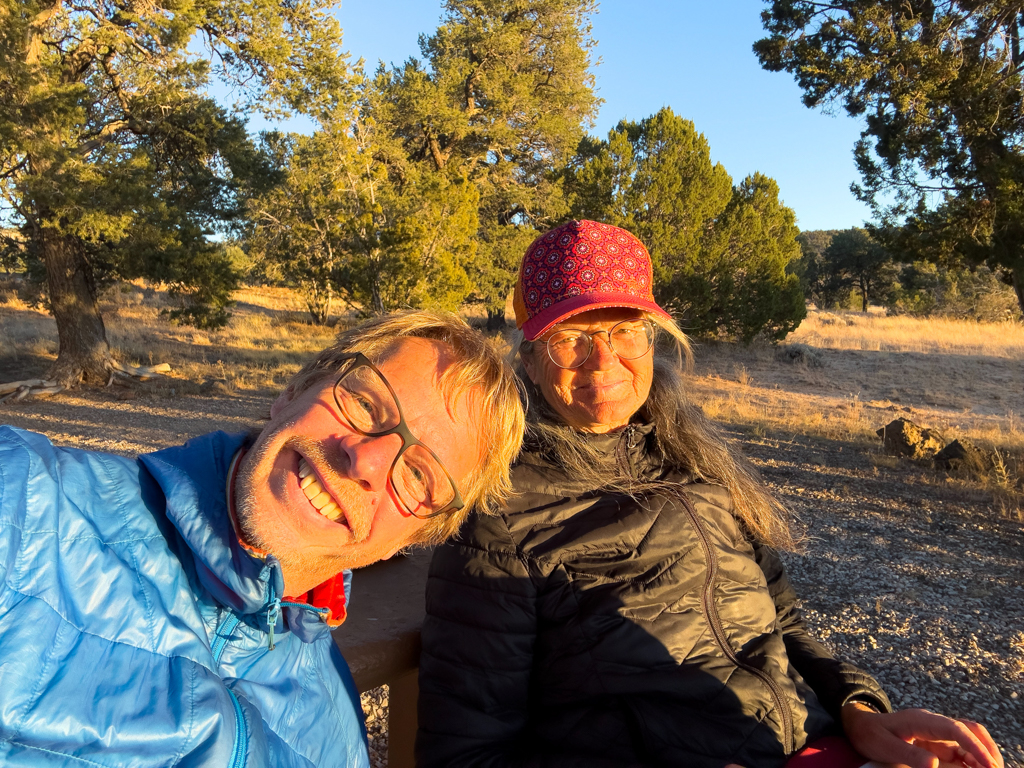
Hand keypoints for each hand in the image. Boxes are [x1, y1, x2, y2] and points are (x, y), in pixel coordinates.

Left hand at [841, 702, 1002, 767]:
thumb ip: (909, 754)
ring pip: (969, 739)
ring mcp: (937, 732)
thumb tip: (935, 765)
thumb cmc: (870, 734)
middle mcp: (934, 724)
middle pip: (970, 730)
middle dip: (986, 749)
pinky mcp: (937, 742)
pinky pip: (961, 749)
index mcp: (922, 721)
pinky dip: (973, 760)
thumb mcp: (885, 746)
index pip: (955, 729)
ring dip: (982, 755)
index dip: (974, 746)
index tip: (988, 765)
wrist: (859, 726)